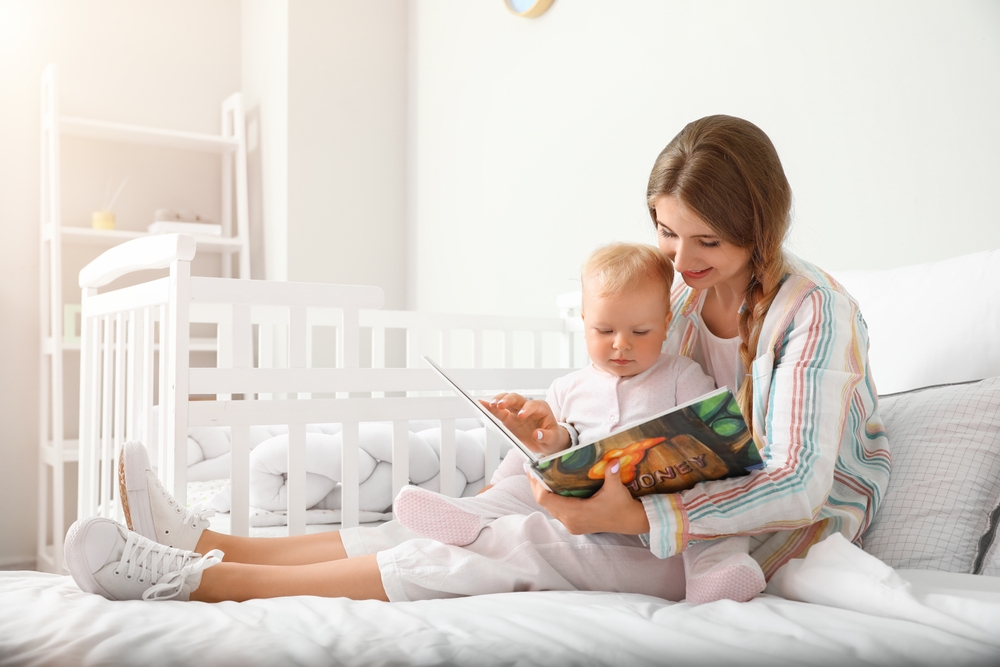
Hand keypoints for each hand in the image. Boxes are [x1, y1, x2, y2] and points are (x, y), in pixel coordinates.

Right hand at [479, 393, 569, 456]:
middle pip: (516, 398)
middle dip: (508, 400)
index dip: (526, 409)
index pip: (532, 405)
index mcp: (541, 408)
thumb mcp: (553, 438)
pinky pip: (499, 411)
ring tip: (490, 405)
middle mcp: (527, 406)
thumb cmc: (552, 437)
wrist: (547, 440)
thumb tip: (537, 434)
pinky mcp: (509, 418)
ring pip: (506, 401)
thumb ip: (546, 436)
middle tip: (500, 405)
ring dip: (498, 401)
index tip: (520, 416)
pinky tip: (482, 405)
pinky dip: (490, 408)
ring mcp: (516, 411)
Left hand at [527, 459, 650, 534]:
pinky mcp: (575, 524)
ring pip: (549, 507)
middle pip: (544, 503)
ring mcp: (572, 524)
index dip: (536, 485)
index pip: (545, 499)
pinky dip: (552, 498)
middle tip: (532, 468)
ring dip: (543, 492)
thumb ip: (612, 474)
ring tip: (540, 474)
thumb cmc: (622, 506)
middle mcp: (570, 521)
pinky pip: (557, 510)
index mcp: (575, 513)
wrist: (631, 521)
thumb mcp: (616, 489)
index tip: (531, 470)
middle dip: (537, 486)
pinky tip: (553, 485)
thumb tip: (613, 460)